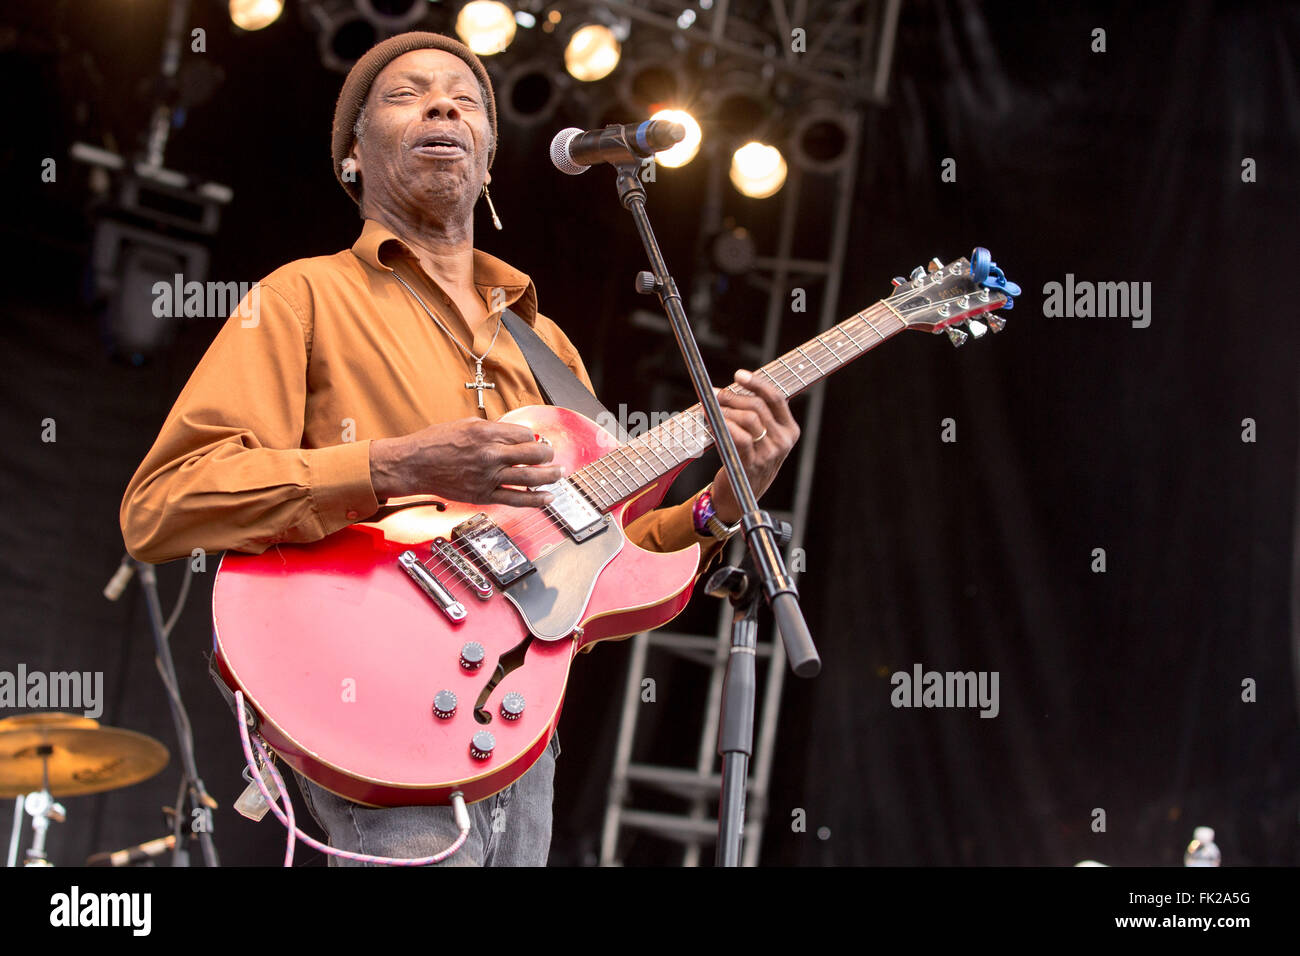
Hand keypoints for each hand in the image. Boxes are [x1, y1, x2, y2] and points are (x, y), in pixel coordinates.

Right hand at [369, 419, 561, 506]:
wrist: (413, 465)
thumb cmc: (436, 443)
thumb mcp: (466, 424)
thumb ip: (493, 430)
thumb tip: (517, 435)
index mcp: (486, 432)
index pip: (525, 434)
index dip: (532, 437)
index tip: (534, 441)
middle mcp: (490, 454)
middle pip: (534, 454)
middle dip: (548, 454)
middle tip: (552, 455)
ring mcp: (488, 476)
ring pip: (530, 477)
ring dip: (550, 475)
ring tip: (559, 473)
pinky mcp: (484, 495)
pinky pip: (516, 499)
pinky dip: (536, 499)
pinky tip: (548, 498)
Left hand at [710, 369, 799, 523]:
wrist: (738, 498)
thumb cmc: (747, 463)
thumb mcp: (762, 439)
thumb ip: (757, 416)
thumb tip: (732, 389)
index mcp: (790, 431)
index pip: (776, 399)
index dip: (757, 383)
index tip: (739, 374)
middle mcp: (783, 442)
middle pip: (758, 406)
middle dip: (733, 397)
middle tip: (717, 394)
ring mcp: (769, 454)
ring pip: (747, 419)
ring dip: (725, 410)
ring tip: (711, 409)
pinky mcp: (752, 463)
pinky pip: (737, 436)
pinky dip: (722, 424)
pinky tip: (710, 421)